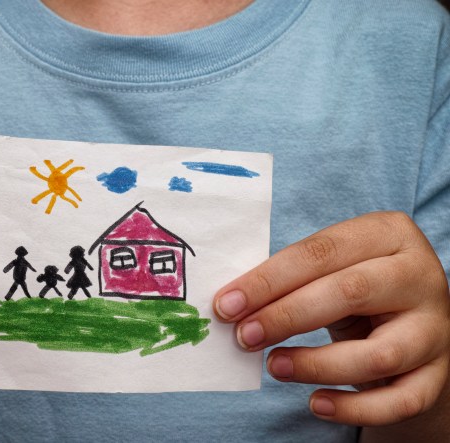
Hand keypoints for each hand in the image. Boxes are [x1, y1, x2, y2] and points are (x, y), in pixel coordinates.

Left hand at [213, 212, 449, 425]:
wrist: (411, 320)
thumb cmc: (354, 287)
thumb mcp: (331, 268)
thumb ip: (290, 278)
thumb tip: (231, 305)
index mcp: (388, 234)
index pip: (320, 252)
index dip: (268, 280)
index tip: (226, 304)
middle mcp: (420, 276)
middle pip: (350, 293)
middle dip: (286, 316)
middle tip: (244, 336)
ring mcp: (435, 328)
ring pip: (378, 354)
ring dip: (316, 364)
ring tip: (274, 366)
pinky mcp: (437, 374)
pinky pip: (399, 401)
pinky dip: (354, 408)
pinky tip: (316, 403)